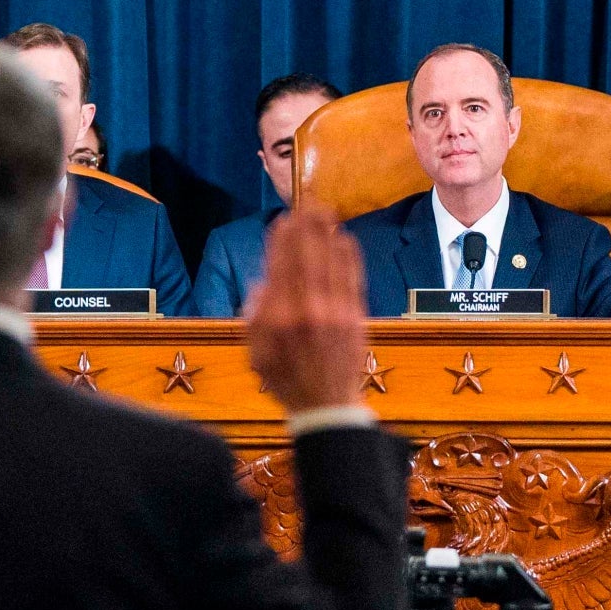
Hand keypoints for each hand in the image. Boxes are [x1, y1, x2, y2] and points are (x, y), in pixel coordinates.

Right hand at [245, 208, 369, 413]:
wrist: (326, 407)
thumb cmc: (287, 381)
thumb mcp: (256, 355)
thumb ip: (255, 318)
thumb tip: (262, 283)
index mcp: (278, 319)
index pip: (280, 268)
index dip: (282, 241)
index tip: (283, 220)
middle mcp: (306, 311)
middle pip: (306, 259)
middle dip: (306, 228)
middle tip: (306, 202)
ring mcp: (334, 314)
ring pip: (330, 264)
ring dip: (327, 234)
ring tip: (325, 210)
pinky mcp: (355, 318)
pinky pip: (352, 280)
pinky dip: (349, 258)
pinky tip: (346, 239)